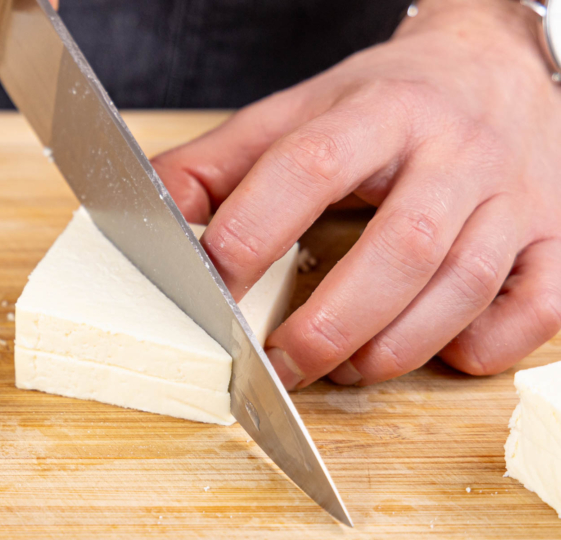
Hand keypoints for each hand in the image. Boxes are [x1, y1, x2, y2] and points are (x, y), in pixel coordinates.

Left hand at [152, 0, 560, 387]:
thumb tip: (155, 212)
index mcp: (379, 111)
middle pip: (401, 246)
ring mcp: (513, 196)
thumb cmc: (384, 101)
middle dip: (331, 322)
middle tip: (279, 363)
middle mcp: (455, 151)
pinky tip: (437, 353)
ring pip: (465, 286)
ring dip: (395, 347)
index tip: (214, 286)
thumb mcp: (297, 113)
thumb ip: (220, 163)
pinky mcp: (552, 235)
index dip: (255, 229)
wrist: (489, 68)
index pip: (312, 165)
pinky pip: (535, 307)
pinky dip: (485, 346)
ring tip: (341, 370)